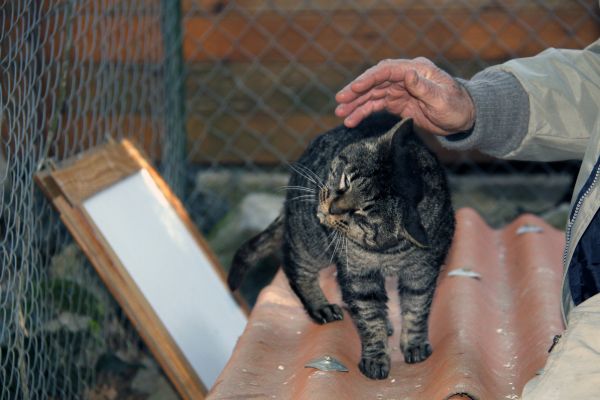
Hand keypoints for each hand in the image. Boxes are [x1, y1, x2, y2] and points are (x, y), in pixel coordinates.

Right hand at [335, 57, 474, 135]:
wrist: (463, 118)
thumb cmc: (456, 107)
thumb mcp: (442, 98)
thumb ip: (424, 87)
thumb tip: (407, 74)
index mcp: (415, 69)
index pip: (386, 71)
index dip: (369, 79)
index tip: (354, 89)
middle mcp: (404, 77)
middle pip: (375, 81)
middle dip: (356, 91)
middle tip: (339, 101)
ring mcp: (399, 89)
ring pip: (372, 95)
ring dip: (355, 104)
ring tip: (340, 114)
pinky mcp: (397, 102)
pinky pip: (376, 106)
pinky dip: (363, 112)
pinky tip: (351, 120)